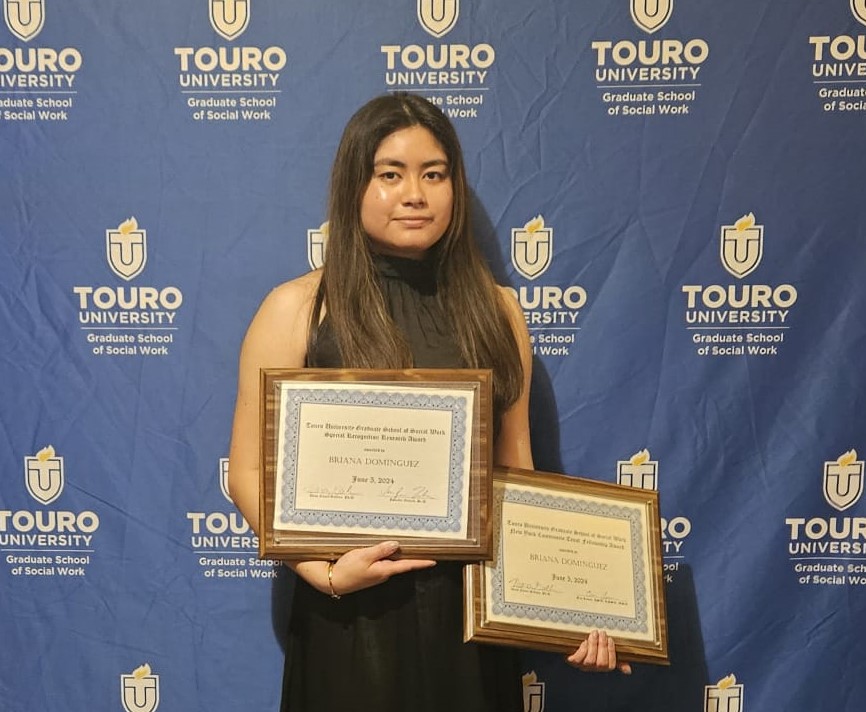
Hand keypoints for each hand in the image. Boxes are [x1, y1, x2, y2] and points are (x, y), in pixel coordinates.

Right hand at [297, 541, 435, 596]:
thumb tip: (396, 545)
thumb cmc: (347, 569)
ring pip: (392, 561)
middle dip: (412, 555)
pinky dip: (387, 554)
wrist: (333, 581)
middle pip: (401, 562)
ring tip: (408, 543)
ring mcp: (377, 573)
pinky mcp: (370, 571)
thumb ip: (381, 550)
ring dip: (399, 554)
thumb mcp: (364, 556)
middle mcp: (383, 573)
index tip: (434, 561)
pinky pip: (383, 562)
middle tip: (423, 546)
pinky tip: (387, 548)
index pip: (407, 565)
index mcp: (385, 570)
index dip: (421, 562)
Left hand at [566, 630, 631, 674]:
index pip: (611, 664)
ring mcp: (583, 666)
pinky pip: (577, 659)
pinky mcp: (573, 661)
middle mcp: (594, 668)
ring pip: (590, 660)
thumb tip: (628, 670)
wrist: (575, 649)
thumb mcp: (607, 654)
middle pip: (601, 662)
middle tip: (602, 633)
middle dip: (602, 646)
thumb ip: (618, 660)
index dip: (611, 651)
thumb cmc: (594, 650)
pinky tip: (584, 642)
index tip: (610, 639)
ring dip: (593, 645)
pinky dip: (581, 650)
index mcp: (604, 667)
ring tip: (594, 634)